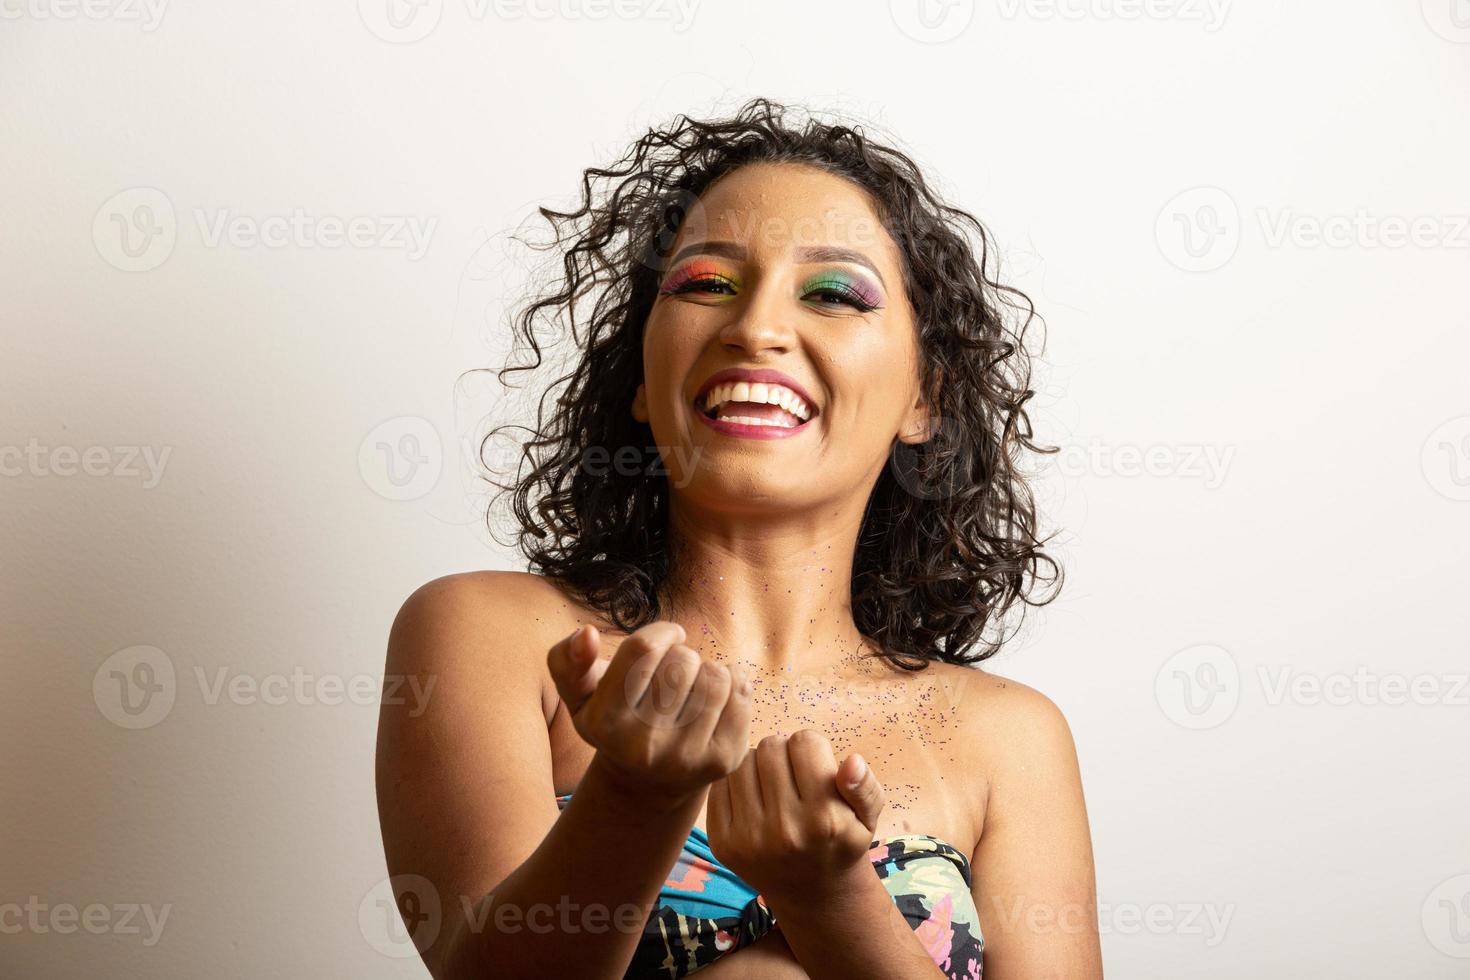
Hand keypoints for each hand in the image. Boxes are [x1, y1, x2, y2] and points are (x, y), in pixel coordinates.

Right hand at [547, 621, 753, 800]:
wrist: (649, 781)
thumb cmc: (614, 721)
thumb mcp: (579, 695)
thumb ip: (567, 660)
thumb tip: (586, 635)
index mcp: (605, 724)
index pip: (643, 647)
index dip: (662, 633)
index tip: (667, 639)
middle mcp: (643, 747)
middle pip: (683, 660)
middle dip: (683, 656)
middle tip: (674, 675)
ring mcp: (686, 758)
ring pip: (716, 675)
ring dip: (708, 670)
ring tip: (694, 686)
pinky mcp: (723, 760)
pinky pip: (741, 693)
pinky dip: (733, 683)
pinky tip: (715, 698)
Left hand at [705, 730, 885, 909]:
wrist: (811, 894)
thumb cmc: (841, 842)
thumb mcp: (867, 818)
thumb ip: (866, 788)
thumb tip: (852, 762)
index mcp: (825, 820)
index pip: (805, 742)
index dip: (813, 748)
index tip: (815, 766)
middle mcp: (785, 830)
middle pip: (771, 746)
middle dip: (784, 753)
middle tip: (793, 775)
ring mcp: (749, 839)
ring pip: (743, 760)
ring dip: (758, 765)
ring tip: (773, 785)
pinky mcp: (722, 842)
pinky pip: (721, 784)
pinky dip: (736, 783)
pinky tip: (753, 798)